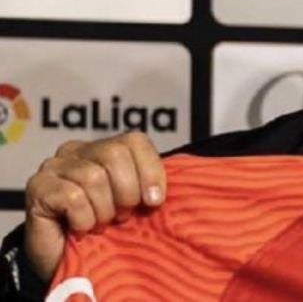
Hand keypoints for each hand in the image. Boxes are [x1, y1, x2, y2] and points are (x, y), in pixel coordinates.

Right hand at [23, 131, 165, 280]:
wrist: (70, 265)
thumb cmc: (107, 234)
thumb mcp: (138, 207)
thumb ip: (151, 189)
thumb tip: (161, 193)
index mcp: (105, 148)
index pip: (134, 141)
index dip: (150, 171)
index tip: (154, 201)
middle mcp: (77, 150)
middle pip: (114, 154)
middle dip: (126, 192)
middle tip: (121, 216)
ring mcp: (54, 166)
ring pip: (94, 177)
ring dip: (103, 210)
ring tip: (100, 223)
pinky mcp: (37, 187)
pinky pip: (72, 196)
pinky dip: (83, 219)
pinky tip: (80, 228)